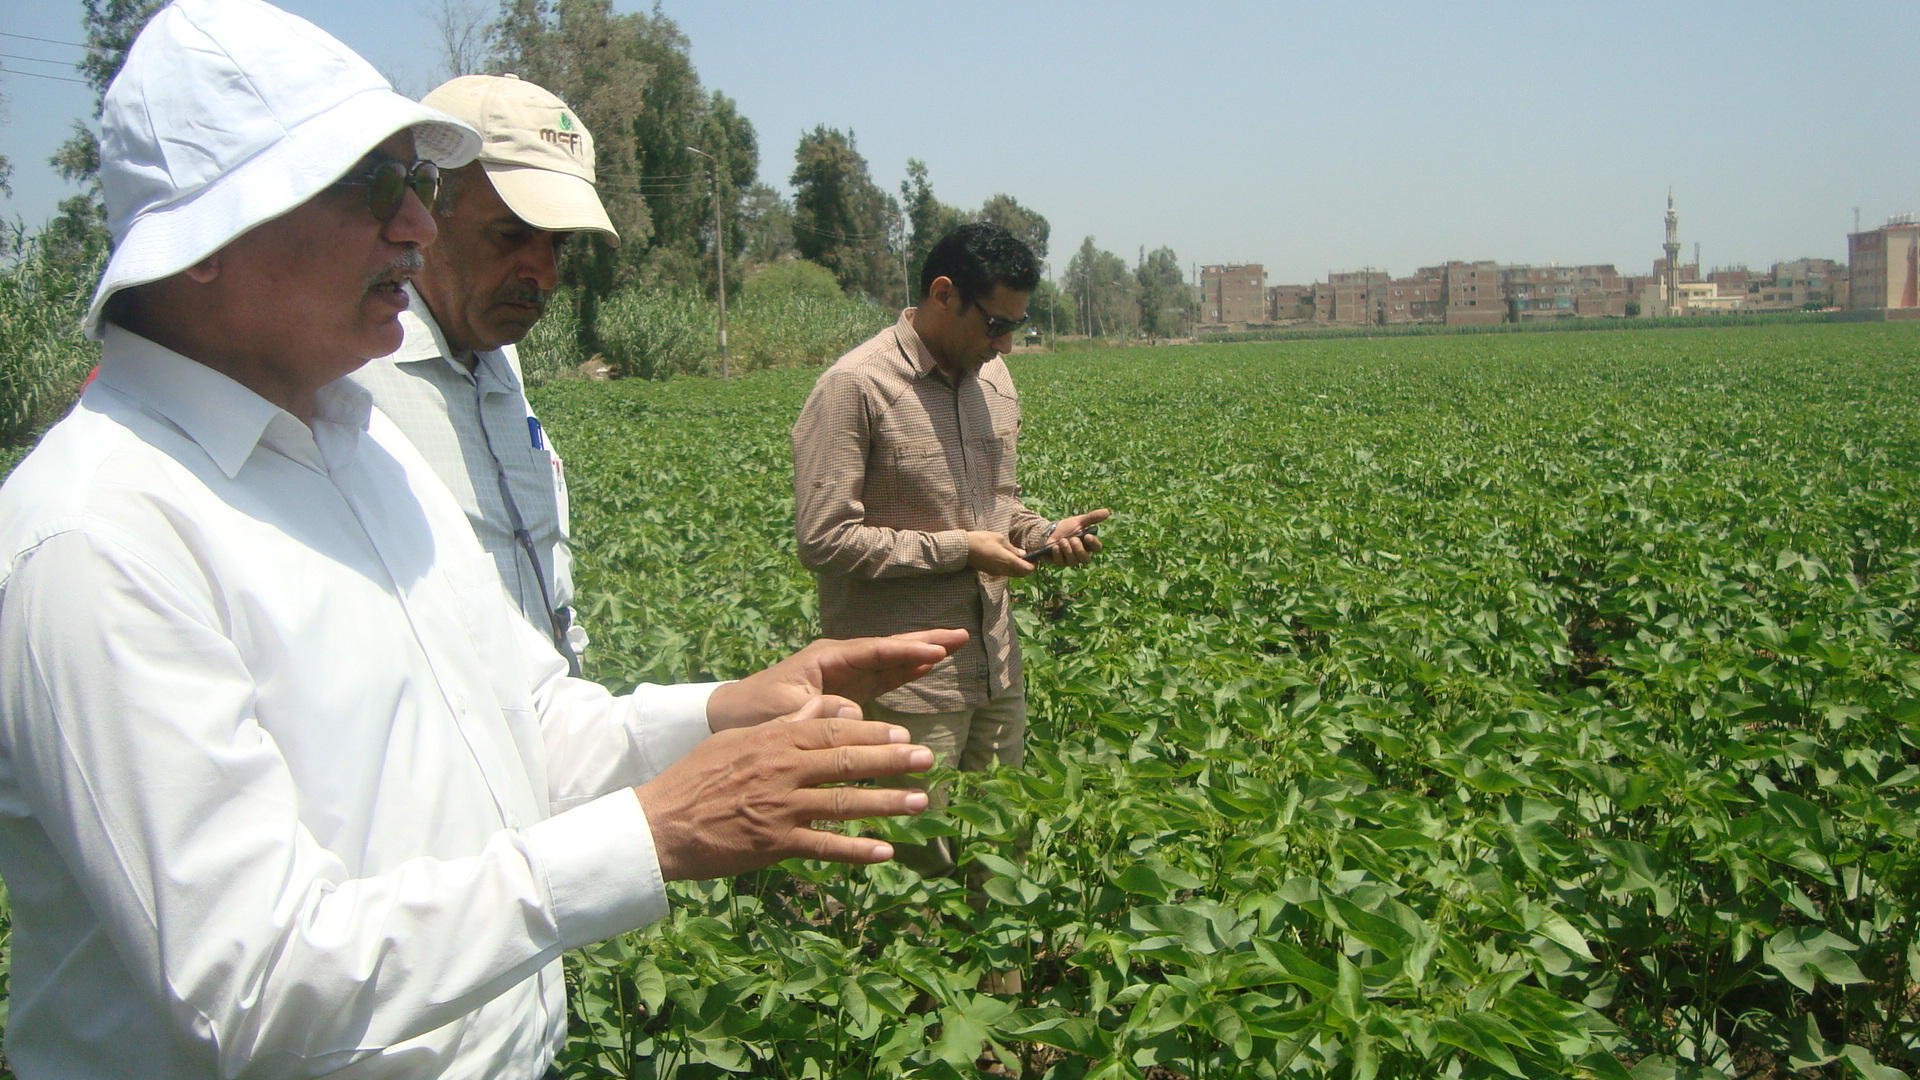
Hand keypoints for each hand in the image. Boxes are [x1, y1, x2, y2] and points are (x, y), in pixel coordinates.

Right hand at [636, 696, 935, 879]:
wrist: (659, 823)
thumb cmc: (696, 778)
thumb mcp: (738, 739)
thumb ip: (783, 724)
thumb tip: (821, 707)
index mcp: (775, 741)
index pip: (834, 731)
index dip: (873, 734)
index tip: (903, 735)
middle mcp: (783, 770)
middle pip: (847, 762)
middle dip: (892, 762)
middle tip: (927, 760)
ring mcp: (781, 808)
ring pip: (844, 803)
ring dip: (886, 803)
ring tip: (919, 802)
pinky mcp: (775, 844)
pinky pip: (825, 847)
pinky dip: (856, 850)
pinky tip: (884, 851)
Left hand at [706, 629, 967, 730]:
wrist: (732, 716)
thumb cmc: (755, 711)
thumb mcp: (784, 712)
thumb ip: (818, 710)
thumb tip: (854, 708)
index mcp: (825, 658)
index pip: (874, 651)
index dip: (905, 650)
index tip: (937, 650)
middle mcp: (839, 660)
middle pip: (889, 647)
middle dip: (923, 641)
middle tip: (961, 634)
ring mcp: (845, 674)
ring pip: (891, 660)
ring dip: (921, 653)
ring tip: (955, 644)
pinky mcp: (847, 691)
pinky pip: (884, 677)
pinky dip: (906, 671)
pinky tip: (927, 666)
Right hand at [967, 530, 1035, 576]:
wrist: (964, 548)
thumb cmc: (982, 540)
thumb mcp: (999, 539)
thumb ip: (1012, 548)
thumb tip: (1022, 553)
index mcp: (1008, 561)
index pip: (1027, 569)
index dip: (1033, 565)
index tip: (1035, 558)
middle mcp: (1004, 570)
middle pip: (1021, 574)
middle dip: (1027, 567)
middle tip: (1028, 557)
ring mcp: (997, 572)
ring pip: (1013, 574)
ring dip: (1018, 568)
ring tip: (1017, 556)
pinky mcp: (991, 572)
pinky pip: (1005, 572)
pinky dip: (1010, 568)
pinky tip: (1006, 558)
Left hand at [1038, 508, 1110, 566]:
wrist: (1049, 531)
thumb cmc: (1066, 528)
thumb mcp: (1078, 521)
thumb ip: (1092, 517)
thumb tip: (1107, 512)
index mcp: (1088, 545)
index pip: (1097, 548)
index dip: (1094, 543)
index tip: (1088, 536)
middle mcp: (1081, 555)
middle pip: (1086, 559)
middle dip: (1079, 549)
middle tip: (1073, 539)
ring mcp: (1070, 560)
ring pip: (1074, 562)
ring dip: (1068, 550)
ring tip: (1062, 540)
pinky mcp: (1060, 563)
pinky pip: (1061, 562)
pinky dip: (1058, 554)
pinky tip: (1055, 547)